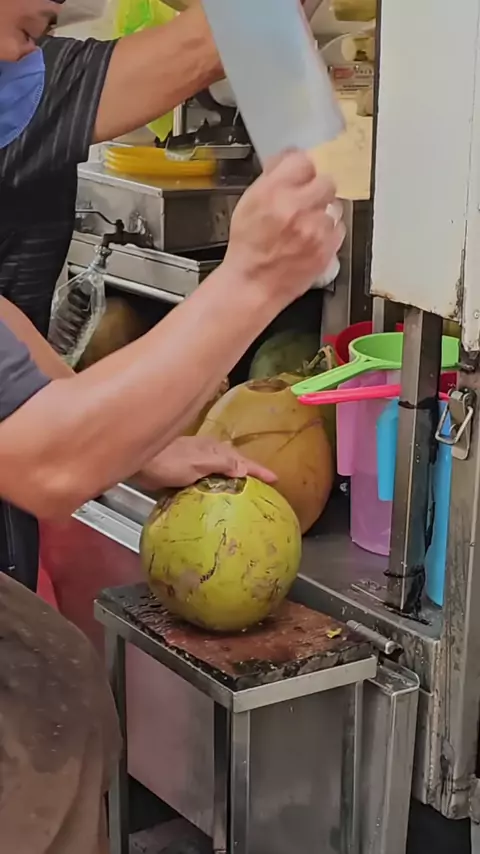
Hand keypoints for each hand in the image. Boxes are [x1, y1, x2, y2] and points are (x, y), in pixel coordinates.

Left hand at [137, 436, 276, 490]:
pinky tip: (216, 497)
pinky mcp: (185, 472)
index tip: (276, 479)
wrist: (140, 462)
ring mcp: (197, 462)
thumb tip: (245, 469)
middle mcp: (209, 454)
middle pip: (235, 463)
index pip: (243, 461)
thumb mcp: (198, 463)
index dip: (260, 470)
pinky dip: (217, 486)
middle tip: (264, 485)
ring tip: (245, 492)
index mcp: (215, 451)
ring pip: (222, 471)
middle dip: (249, 472)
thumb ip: (222, 464)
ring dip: (234, 479)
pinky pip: (208, 479)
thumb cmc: (168, 461)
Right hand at [224, 150, 345, 307]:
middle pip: (326, 181)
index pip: (303, 161)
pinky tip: (311, 240)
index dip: (301, 170)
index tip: (299, 176)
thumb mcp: (247, 204)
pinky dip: (328, 232)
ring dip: (322, 212)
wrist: (253, 285)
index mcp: (273, 192)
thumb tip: (287, 160)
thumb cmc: (248, 248)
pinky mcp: (327, 248)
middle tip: (305, 201)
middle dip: (316, 190)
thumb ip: (270, 178)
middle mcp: (297, 208)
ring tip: (305, 225)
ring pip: (334, 206)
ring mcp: (315, 230)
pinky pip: (338, 229)